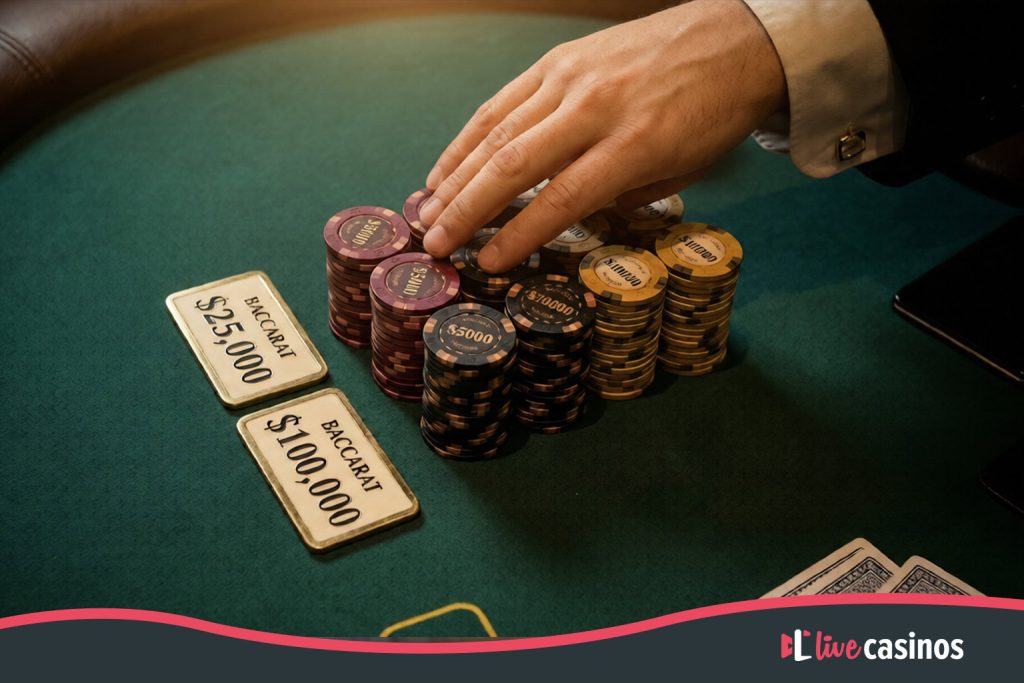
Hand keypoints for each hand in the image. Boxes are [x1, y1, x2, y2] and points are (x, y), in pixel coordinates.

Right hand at [417, 0, 784, 271]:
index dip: (518, 236)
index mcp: (634, 145)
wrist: (734, 37)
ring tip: (429, 212)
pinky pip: (502, 102)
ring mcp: (570, 78)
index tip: (486, 264)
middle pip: (514, 166)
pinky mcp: (558, 60)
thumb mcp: (683, 172)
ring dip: (456, 176)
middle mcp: (594, 108)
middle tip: (435, 246)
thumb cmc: (713, 114)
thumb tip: (568, 215)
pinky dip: (469, 137)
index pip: (561, 199)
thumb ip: (622, 197)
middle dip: (467, 211)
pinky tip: (448, 166)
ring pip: (497, 132)